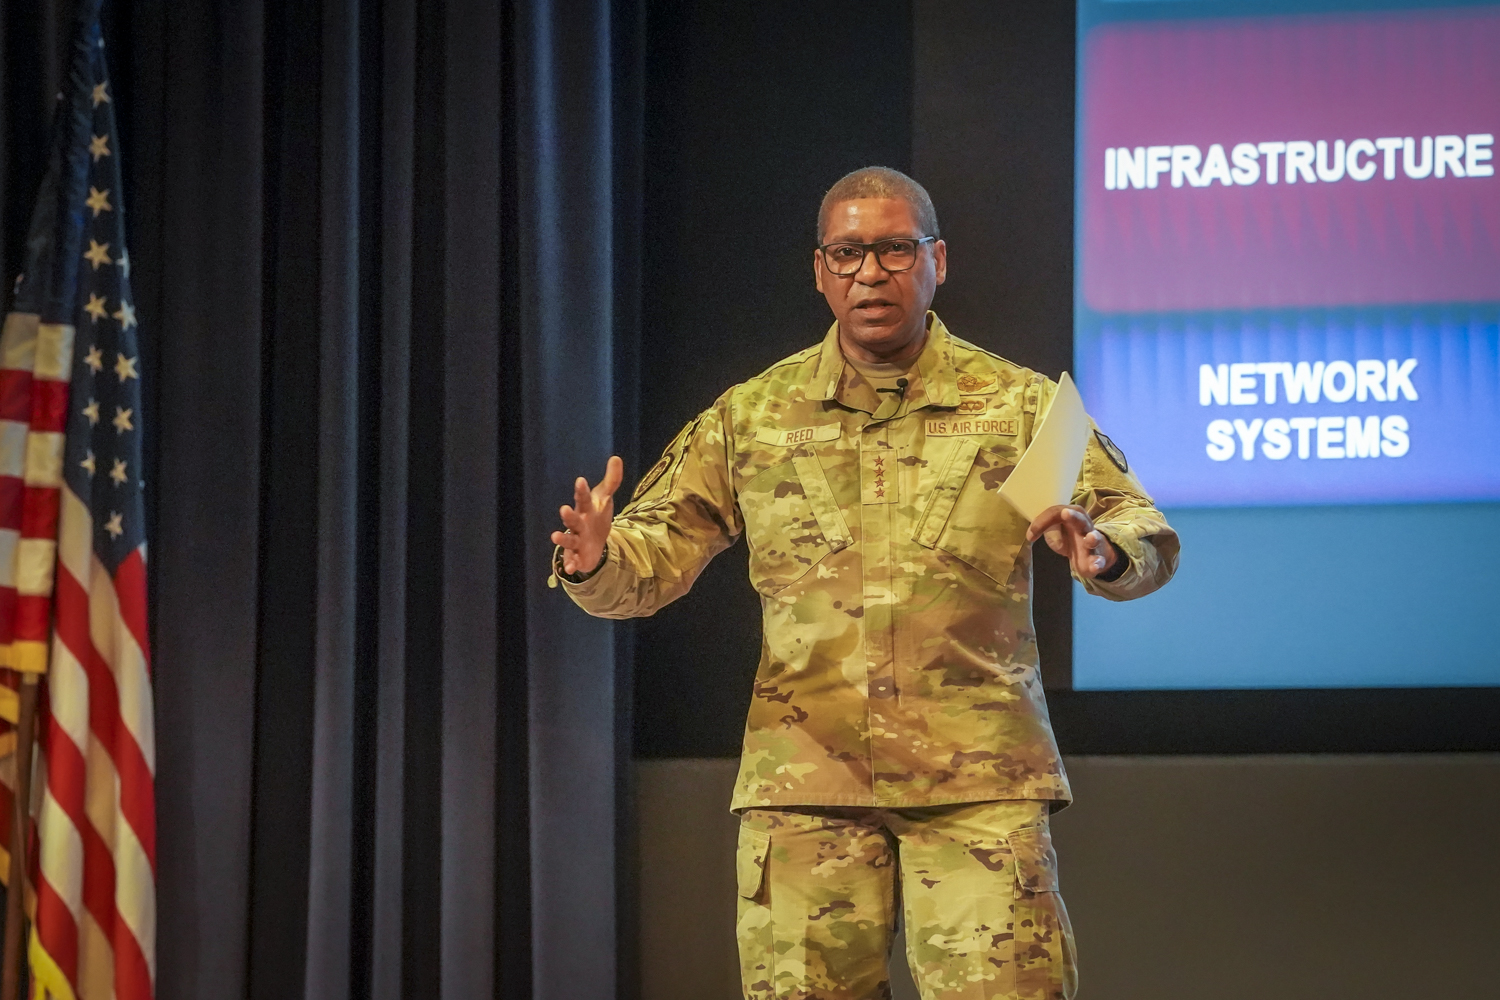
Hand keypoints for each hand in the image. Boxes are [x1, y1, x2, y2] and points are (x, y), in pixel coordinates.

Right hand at [550, 456, 623, 575]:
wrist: (594, 543)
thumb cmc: (596, 516)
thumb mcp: (605, 499)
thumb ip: (612, 480)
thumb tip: (615, 458)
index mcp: (585, 510)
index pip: (583, 499)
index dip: (582, 491)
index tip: (581, 480)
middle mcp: (578, 524)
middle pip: (572, 519)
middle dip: (568, 515)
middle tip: (564, 509)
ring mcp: (577, 541)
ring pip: (568, 540)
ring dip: (562, 539)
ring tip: (554, 536)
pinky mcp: (578, 556)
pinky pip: (573, 561)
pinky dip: (571, 564)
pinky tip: (571, 568)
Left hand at [1025, 505, 1117, 578]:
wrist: (1091, 554)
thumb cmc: (1069, 537)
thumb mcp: (1055, 530)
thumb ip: (1046, 527)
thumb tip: (1032, 532)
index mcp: (1073, 515)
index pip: (1056, 513)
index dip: (1042, 522)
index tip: (1030, 535)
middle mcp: (1085, 526)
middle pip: (1079, 519)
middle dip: (1072, 516)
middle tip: (1065, 513)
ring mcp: (1093, 542)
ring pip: (1095, 539)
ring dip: (1093, 538)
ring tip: (1091, 538)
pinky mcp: (1097, 558)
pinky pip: (1099, 560)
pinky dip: (1097, 563)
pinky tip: (1094, 566)